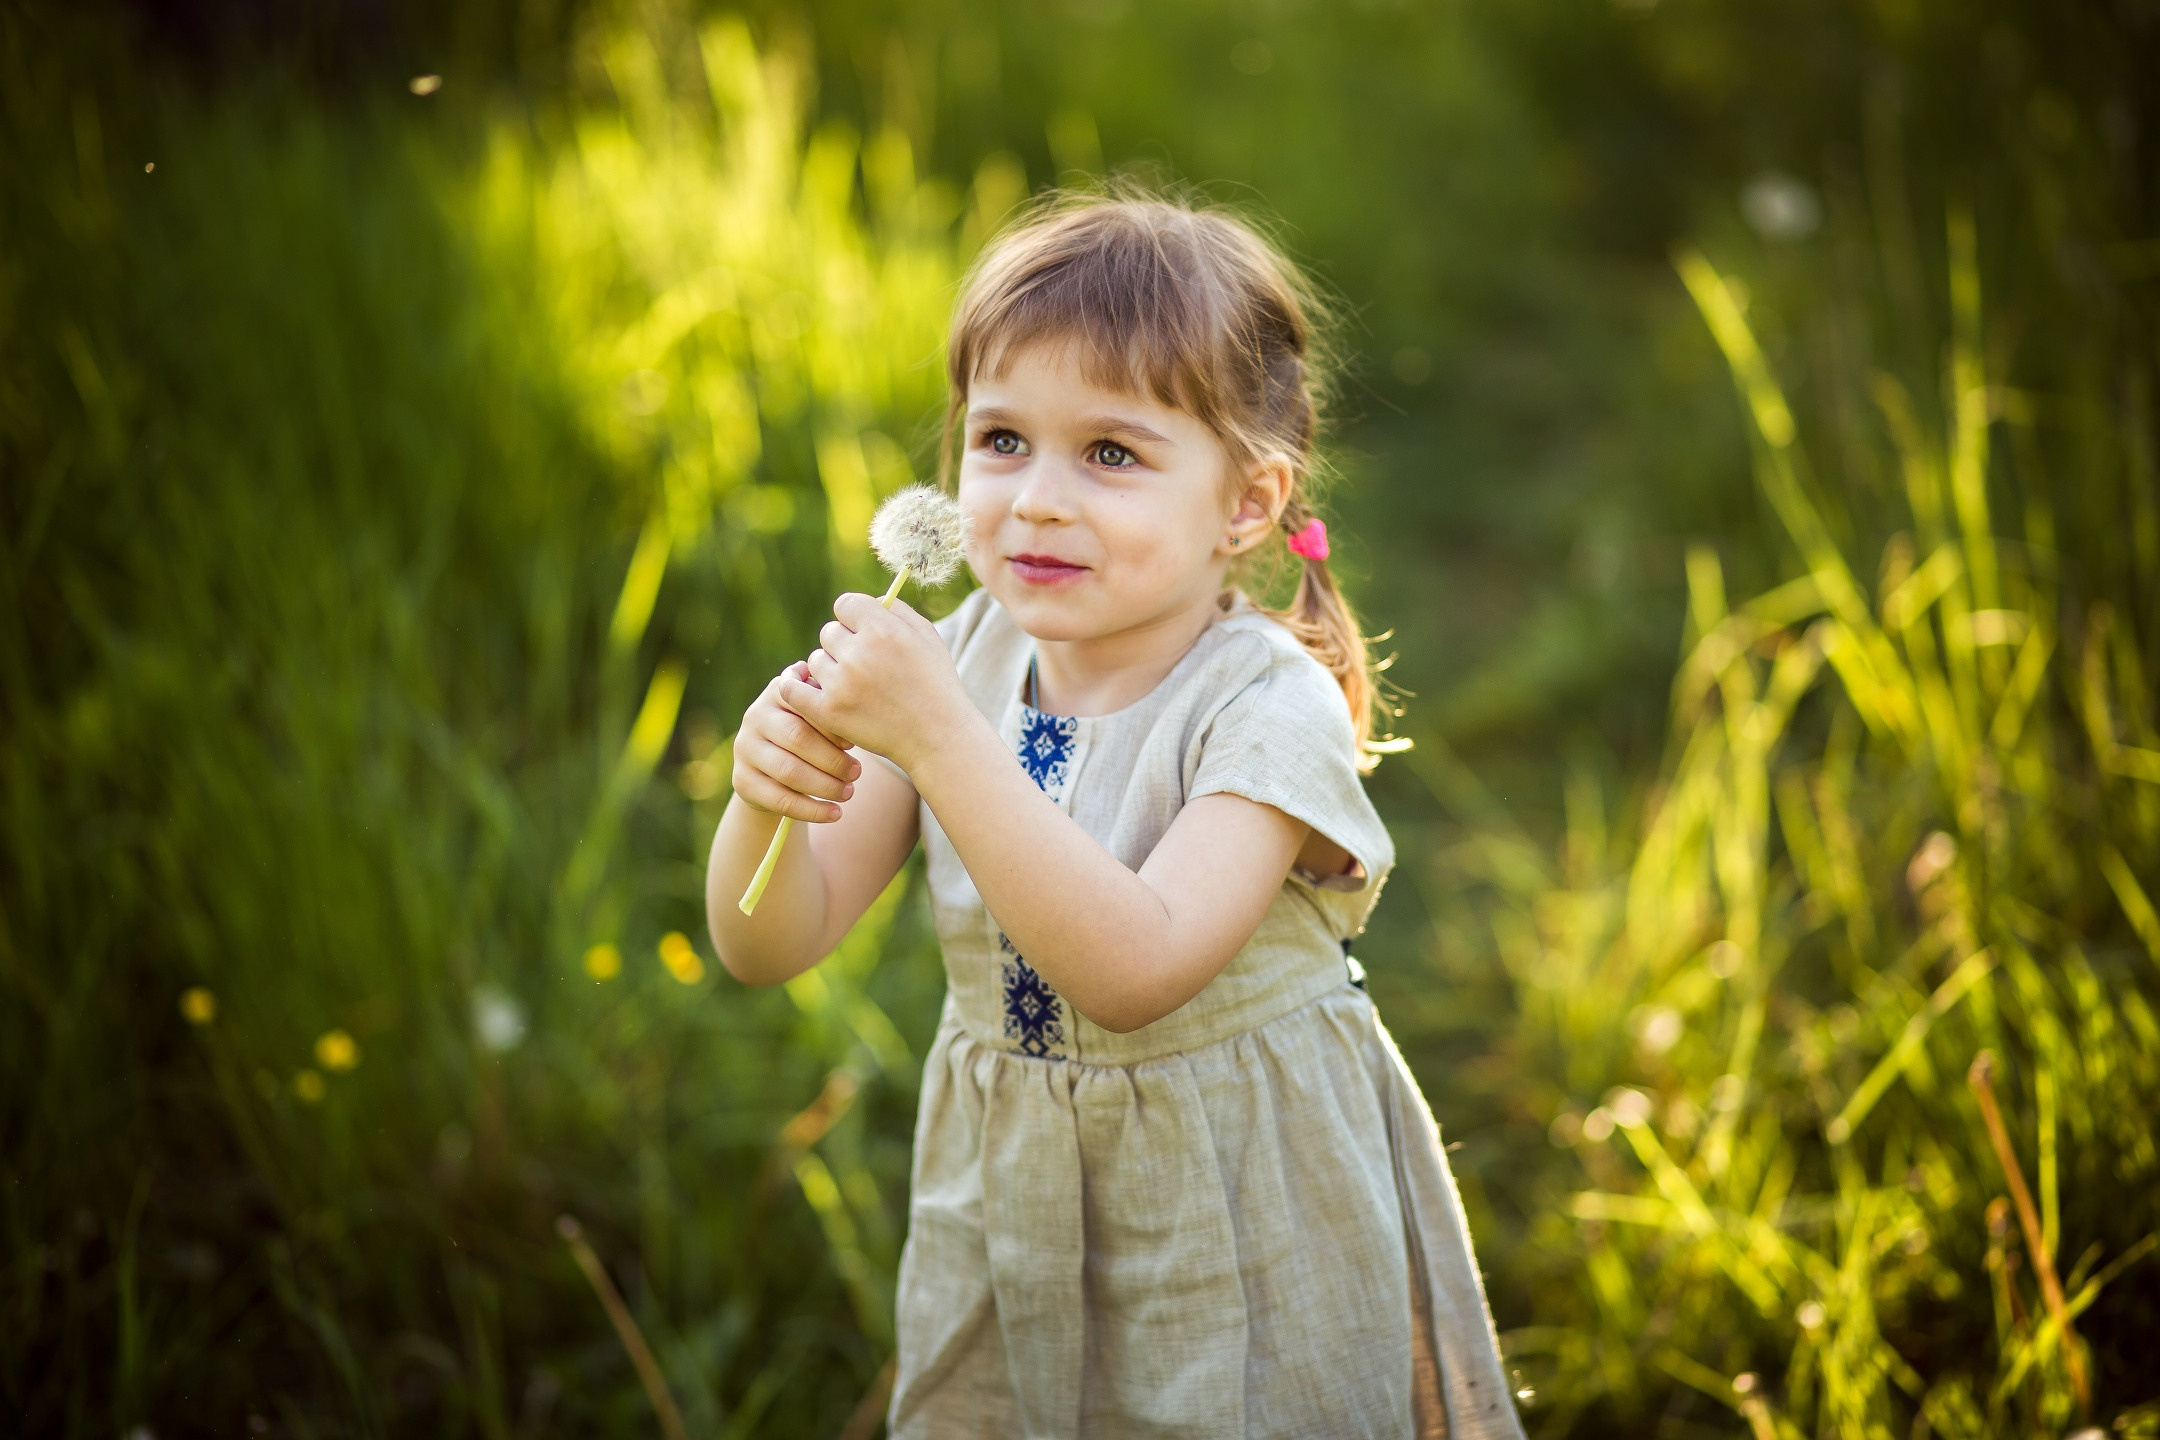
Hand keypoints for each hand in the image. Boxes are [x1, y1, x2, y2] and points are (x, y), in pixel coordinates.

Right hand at [732, 663, 861, 822]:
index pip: (808, 706)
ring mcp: (745, 748)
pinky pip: (780, 799)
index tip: (855, 744)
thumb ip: (831, 712)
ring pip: (789, 771)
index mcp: (779, 691)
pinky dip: (812, 810)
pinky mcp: (742, 780)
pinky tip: (834, 814)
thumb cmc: (808, 734)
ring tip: (848, 793)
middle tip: (857, 773)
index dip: (834, 728)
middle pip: (798, 737)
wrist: (772, 768)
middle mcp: (755, 716)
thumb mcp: (817, 717)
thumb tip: (855, 729)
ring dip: (825, 785)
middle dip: (833, 759)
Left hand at [783, 593, 969, 771]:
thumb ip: (897, 610)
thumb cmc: (935, 684)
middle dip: (844, 644)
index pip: (845, 604)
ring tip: (855, 686)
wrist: (937, 737)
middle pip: (829, 632)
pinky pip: (793, 689)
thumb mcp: (928, 637)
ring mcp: (841, 684)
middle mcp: (858, 654)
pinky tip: (804, 685)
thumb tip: (869, 599)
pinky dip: (795, 684)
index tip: (862, 629)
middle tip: (864, 664)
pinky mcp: (828, 712)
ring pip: (815, 660)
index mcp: (882, 629)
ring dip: (830, 669)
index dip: (854, 616)